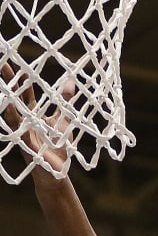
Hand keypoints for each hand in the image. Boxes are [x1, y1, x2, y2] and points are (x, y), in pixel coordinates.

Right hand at [0, 61, 72, 177]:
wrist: (57, 173)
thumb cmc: (58, 147)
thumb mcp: (63, 121)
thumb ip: (65, 103)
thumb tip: (72, 83)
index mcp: (33, 114)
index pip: (26, 93)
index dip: (22, 79)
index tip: (18, 62)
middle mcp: (25, 120)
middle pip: (16, 98)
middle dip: (9, 82)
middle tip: (3, 63)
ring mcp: (23, 131)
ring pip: (11, 111)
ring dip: (7, 98)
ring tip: (1, 82)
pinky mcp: (25, 143)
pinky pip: (16, 129)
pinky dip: (12, 119)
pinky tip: (8, 109)